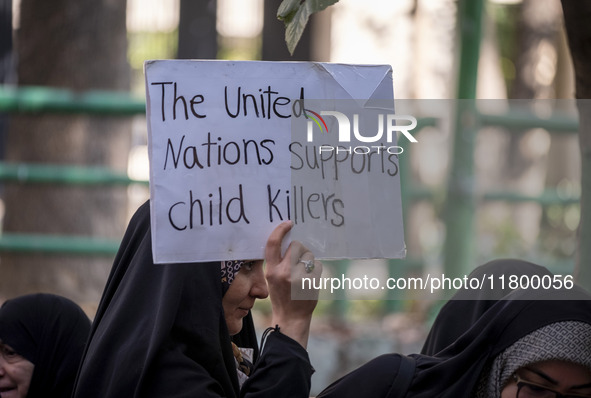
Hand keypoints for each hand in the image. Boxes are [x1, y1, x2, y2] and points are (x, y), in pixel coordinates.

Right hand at [265, 221, 321, 348]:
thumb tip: (287, 242)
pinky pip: (316, 266)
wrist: (291, 317)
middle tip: (298, 260)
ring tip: (303, 274)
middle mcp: (284, 272)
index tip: (288, 223)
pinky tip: (309, 281)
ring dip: (307, 260)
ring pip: (308, 255)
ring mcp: (298, 277)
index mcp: (271, 271)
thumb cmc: (281, 296)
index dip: (280, 230)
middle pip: (296, 246)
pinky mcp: (311, 281)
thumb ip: (277, 263)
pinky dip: (314, 270)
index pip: (273, 244)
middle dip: (298, 249)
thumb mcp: (272, 279)